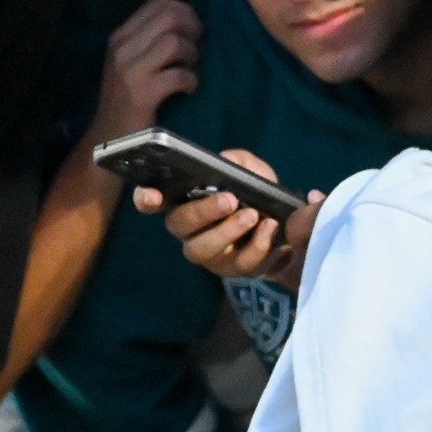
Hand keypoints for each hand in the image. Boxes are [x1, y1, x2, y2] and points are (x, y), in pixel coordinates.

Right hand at [89, 0, 201, 142]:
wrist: (108, 140)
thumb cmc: (125, 100)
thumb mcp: (129, 63)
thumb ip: (150, 40)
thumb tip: (190, 22)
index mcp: (120, 37)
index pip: (157, 3)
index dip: (184, 11)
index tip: (192, 30)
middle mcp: (121, 49)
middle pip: (169, 17)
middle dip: (193, 29)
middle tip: (196, 49)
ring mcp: (129, 71)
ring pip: (174, 42)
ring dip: (192, 55)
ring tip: (190, 69)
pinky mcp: (141, 95)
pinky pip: (179, 75)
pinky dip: (191, 81)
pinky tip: (189, 89)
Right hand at [134, 150, 321, 283]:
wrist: (286, 224)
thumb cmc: (255, 192)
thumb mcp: (250, 169)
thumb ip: (238, 161)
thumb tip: (226, 162)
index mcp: (184, 201)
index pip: (150, 201)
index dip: (144, 198)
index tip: (151, 194)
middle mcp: (189, 231)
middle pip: (179, 225)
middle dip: (202, 212)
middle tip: (230, 200)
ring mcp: (209, 254)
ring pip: (204, 250)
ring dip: (229, 232)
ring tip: (253, 215)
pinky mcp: (234, 270)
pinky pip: (240, 264)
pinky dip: (258, 246)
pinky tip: (271, 229)